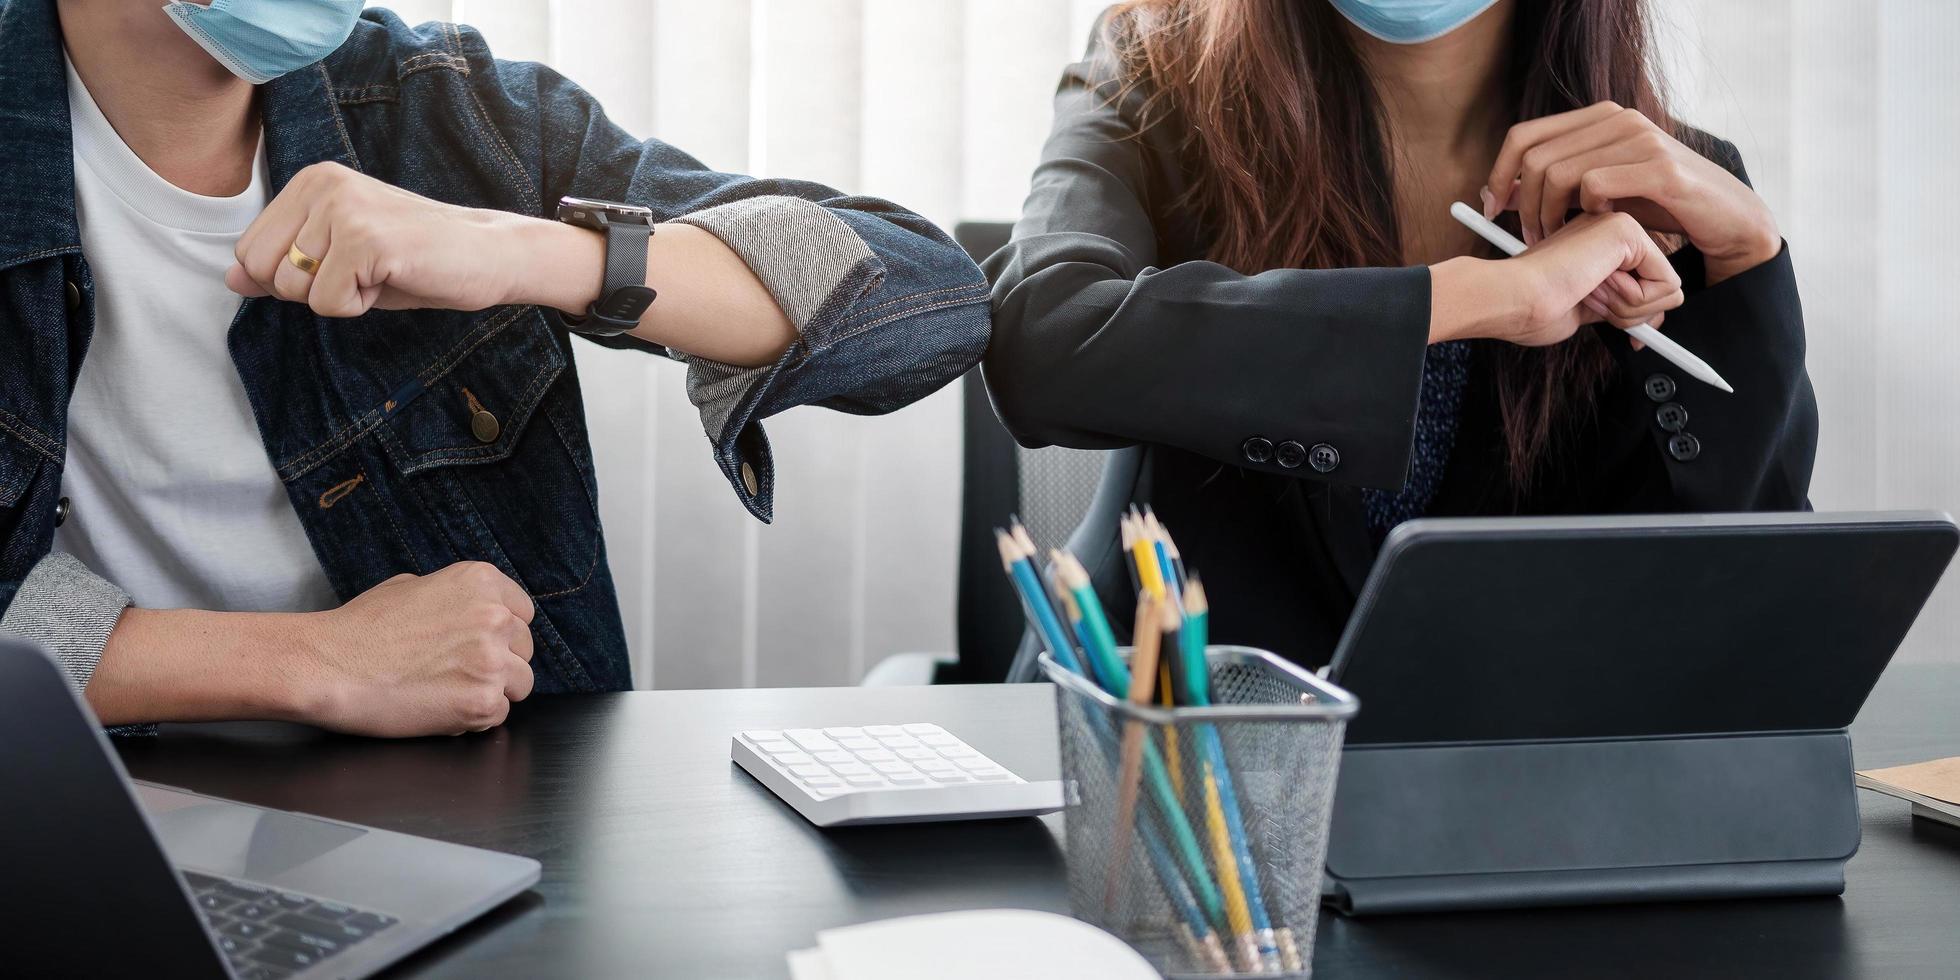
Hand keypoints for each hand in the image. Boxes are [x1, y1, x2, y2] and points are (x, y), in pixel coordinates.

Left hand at [225, 161, 593, 317]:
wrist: (487, 254)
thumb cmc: (416, 259)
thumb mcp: (339, 259)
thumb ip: (283, 264)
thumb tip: (230, 279)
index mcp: (311, 181)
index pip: (250, 252)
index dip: (294, 278)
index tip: (345, 265)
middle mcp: (321, 185)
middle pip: (264, 271)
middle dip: (309, 291)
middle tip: (363, 273)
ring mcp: (343, 209)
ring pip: (295, 290)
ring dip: (340, 298)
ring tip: (381, 273)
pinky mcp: (365, 240)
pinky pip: (328, 303)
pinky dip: (359, 307)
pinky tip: (394, 279)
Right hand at [291, 561, 536, 736]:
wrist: (328, 665)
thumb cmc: (360, 629)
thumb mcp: (412, 586)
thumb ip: (455, 597)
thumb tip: (471, 610)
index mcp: (481, 582)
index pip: (522, 612)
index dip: (502, 633)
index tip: (482, 644)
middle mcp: (494, 617)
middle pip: (524, 648)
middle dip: (499, 661)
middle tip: (458, 671)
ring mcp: (492, 661)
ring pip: (520, 683)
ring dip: (492, 690)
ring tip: (448, 690)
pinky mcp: (482, 702)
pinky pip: (498, 714)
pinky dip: (474, 717)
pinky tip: (439, 707)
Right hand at [1433, 211, 1682, 346]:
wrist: (1510, 298)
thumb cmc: (1532, 308)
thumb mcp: (1590, 311)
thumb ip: (1620, 308)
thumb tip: (1653, 323)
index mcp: (1601, 247)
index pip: (1651, 285)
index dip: (1635, 316)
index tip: (1601, 316)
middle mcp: (1614, 231)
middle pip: (1666, 290)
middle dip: (1631, 314)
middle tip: (1586, 299)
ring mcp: (1621, 226)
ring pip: (1669, 289)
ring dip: (1628, 308)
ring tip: (1586, 290)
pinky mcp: (1628, 230)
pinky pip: (1665, 283)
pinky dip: (1631, 298)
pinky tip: (1594, 283)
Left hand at [1482, 101, 1780, 283]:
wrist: (1728, 220)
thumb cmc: (1661, 207)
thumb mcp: (1603, 191)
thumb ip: (1560, 184)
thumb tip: (1501, 192)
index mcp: (1600, 118)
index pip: (1524, 136)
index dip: (1499, 173)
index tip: (1491, 209)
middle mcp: (1618, 119)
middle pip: (1534, 157)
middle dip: (1521, 204)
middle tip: (1529, 237)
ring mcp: (1640, 139)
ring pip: (1558, 173)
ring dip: (1547, 215)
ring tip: (1556, 240)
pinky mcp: (1660, 168)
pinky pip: (1595, 186)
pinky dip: (1586, 213)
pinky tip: (1598, 228)